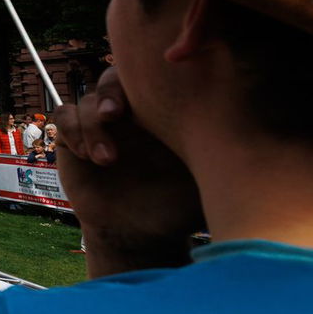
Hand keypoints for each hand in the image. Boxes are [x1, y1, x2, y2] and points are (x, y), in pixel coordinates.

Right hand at [54, 67, 203, 276]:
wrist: (139, 234)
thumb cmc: (177, 208)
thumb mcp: (206, 182)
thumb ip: (218, 159)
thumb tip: (249, 143)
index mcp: (160, 114)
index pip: (146, 79)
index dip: (141, 82)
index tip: (143, 104)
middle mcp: (129, 115)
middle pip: (112, 79)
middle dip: (109, 94)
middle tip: (114, 116)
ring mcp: (99, 125)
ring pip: (85, 101)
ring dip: (90, 125)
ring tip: (105, 159)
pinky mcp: (72, 139)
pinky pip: (63, 117)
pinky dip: (72, 130)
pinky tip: (85, 156)